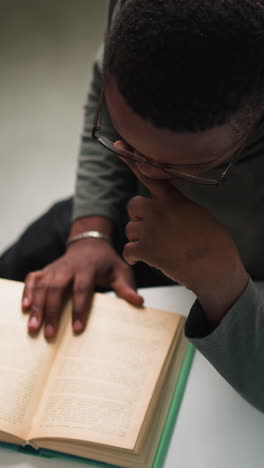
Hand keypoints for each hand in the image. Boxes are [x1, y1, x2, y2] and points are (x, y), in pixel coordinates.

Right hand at [22, 239, 143, 338]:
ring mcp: (55, 267)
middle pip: (57, 288)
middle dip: (53, 311)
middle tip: (49, 334)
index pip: (82, 289)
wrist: (90, 243)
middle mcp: (69, 267)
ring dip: (37, 306)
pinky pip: (33, 279)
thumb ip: (127, 287)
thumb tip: (139, 302)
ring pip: (43, 286)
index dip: (79, 309)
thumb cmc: (107, 261)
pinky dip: (27, 292)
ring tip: (33, 327)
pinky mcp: (46, 269)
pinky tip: (25, 308)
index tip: (77, 329)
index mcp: (88, 268)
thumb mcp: (121, 271)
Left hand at [120, 154, 247, 323]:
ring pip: (130, 229)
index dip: (131, 158)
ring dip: (139, 238)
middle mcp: (157, 210)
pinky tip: (143, 259)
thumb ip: (175, 204)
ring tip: (159, 246)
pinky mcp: (144, 249)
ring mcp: (149, 229)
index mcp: (172, 198)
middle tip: (154, 229)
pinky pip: (128, 250)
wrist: (213, 266)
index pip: (148, 173)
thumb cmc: (211, 240)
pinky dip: (133, 256)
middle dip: (139, 217)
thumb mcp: (196, 212)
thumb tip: (163, 206)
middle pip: (133, 206)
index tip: (119, 144)